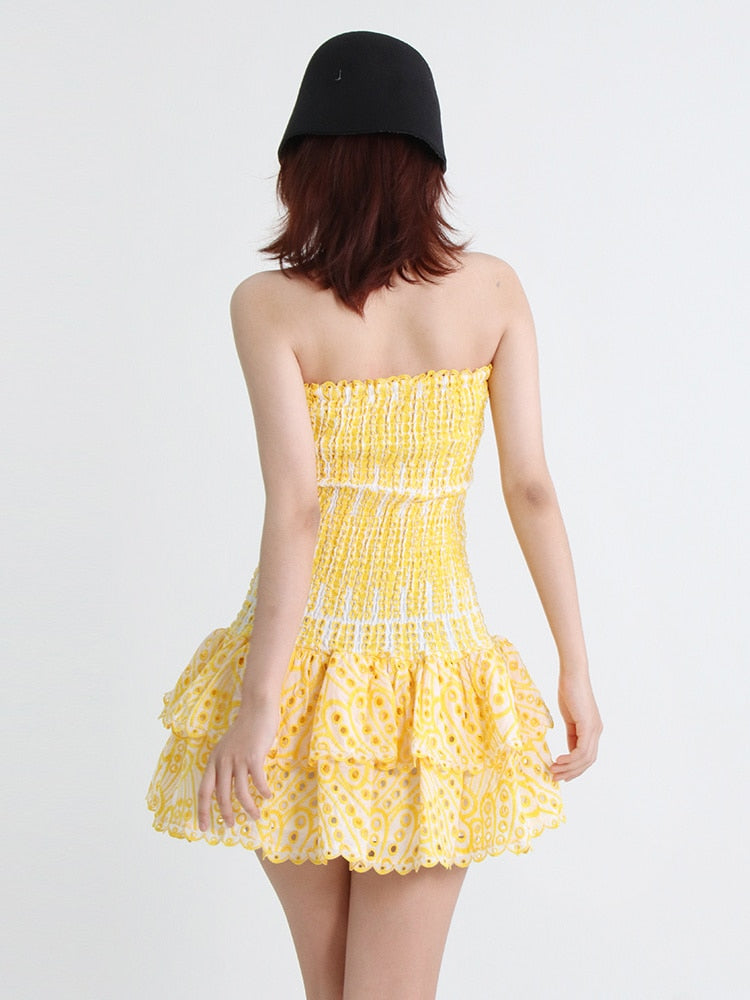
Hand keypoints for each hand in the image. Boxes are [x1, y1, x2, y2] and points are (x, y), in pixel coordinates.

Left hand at [197, 701, 278, 830]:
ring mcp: (238, 759)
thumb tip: (228, 787)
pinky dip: (263, 792)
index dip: (203, 811)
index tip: (204, 827)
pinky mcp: (253, 757)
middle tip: (230, 825)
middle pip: (220, 796)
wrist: (257, 709)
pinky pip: (258, 782)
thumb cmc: (246, 729)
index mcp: (214, 760)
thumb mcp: (228, 747)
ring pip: (240, 793)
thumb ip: (226, 764)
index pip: (204, 791)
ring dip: (248, 808)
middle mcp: (222, 761)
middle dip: (225, 814)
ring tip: (254, 816)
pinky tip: (267, 795)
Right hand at [548, 669, 602, 781]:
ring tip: (553, 770)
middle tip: (555, 776)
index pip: (587, 756)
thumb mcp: (569, 717)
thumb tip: (569, 750)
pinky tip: (559, 760)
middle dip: (571, 772)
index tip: (561, 773)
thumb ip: (571, 733)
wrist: (572, 674)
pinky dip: (570, 759)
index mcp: (593, 730)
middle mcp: (597, 731)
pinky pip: (581, 750)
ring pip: (585, 759)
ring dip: (569, 768)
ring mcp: (594, 729)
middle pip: (588, 761)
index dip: (575, 768)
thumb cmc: (569, 690)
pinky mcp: (588, 726)